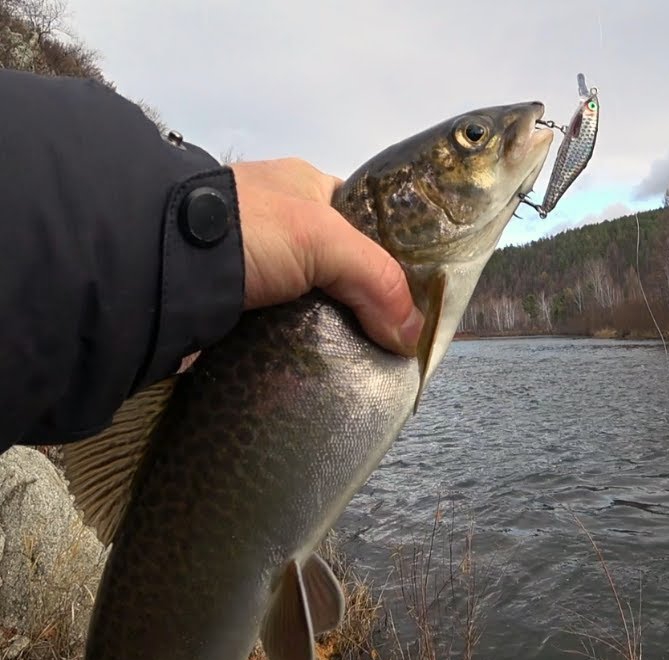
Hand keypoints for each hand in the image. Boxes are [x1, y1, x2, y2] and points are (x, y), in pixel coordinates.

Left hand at [230, 158, 423, 356]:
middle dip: (363, 301)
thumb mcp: (326, 240)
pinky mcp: (232, 306)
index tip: (414, 296)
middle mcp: (279, 222)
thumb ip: (379, 281)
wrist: (158, 264)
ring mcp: (253, 265)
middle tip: (393, 337)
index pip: (363, 220)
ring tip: (364, 362)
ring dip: (332, 331)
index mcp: (304, 186)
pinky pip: (280, 330)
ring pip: (311, 303)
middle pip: (340, 268)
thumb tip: (413, 336)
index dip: (391, 253)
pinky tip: (320, 367)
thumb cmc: (249, 228)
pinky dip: (299, 349)